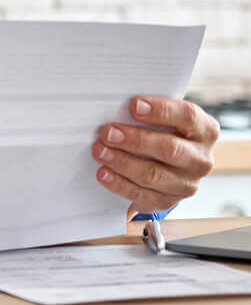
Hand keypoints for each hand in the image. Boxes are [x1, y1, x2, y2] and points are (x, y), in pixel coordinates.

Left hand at [92, 97, 219, 214]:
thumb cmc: (162, 130)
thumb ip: (148, 110)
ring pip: (154, 175)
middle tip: (108, 132)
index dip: (161, 111)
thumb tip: (118, 104)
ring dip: (122, 163)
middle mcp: (200, 159)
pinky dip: (119, 183)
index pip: (188, 117)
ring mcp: (186, 183)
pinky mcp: (168, 200)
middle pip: (170, 149)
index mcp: (205, 130)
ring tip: (100, 151)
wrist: (166, 161)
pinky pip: (142, 195)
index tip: (134, 105)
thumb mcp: (162, 115)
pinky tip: (104, 173)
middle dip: (135, 140)